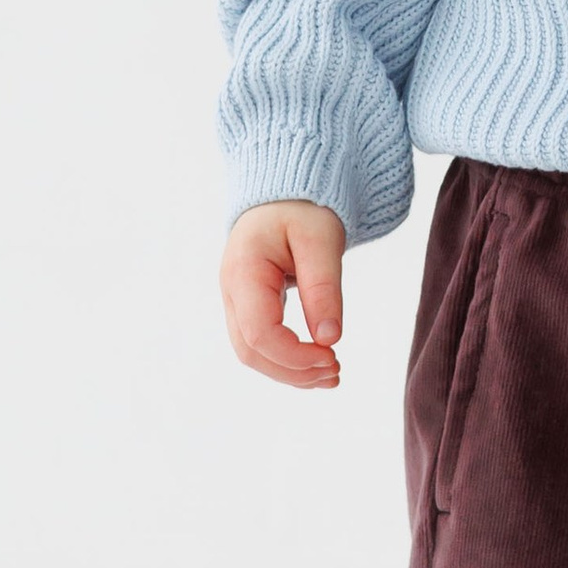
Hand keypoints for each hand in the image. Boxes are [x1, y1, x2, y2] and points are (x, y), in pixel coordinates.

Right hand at [221, 200, 345, 388]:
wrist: (285, 193)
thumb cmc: (303, 209)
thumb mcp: (322, 240)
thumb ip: (324, 288)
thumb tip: (330, 340)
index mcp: (244, 270)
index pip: (259, 333)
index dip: (294, 356)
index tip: (333, 357)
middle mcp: (231, 290)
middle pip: (250, 351)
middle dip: (293, 372)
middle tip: (337, 373)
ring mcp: (235, 300)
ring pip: (252, 353)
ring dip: (291, 372)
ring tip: (333, 375)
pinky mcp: (248, 306)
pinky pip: (260, 343)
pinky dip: (287, 360)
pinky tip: (317, 365)